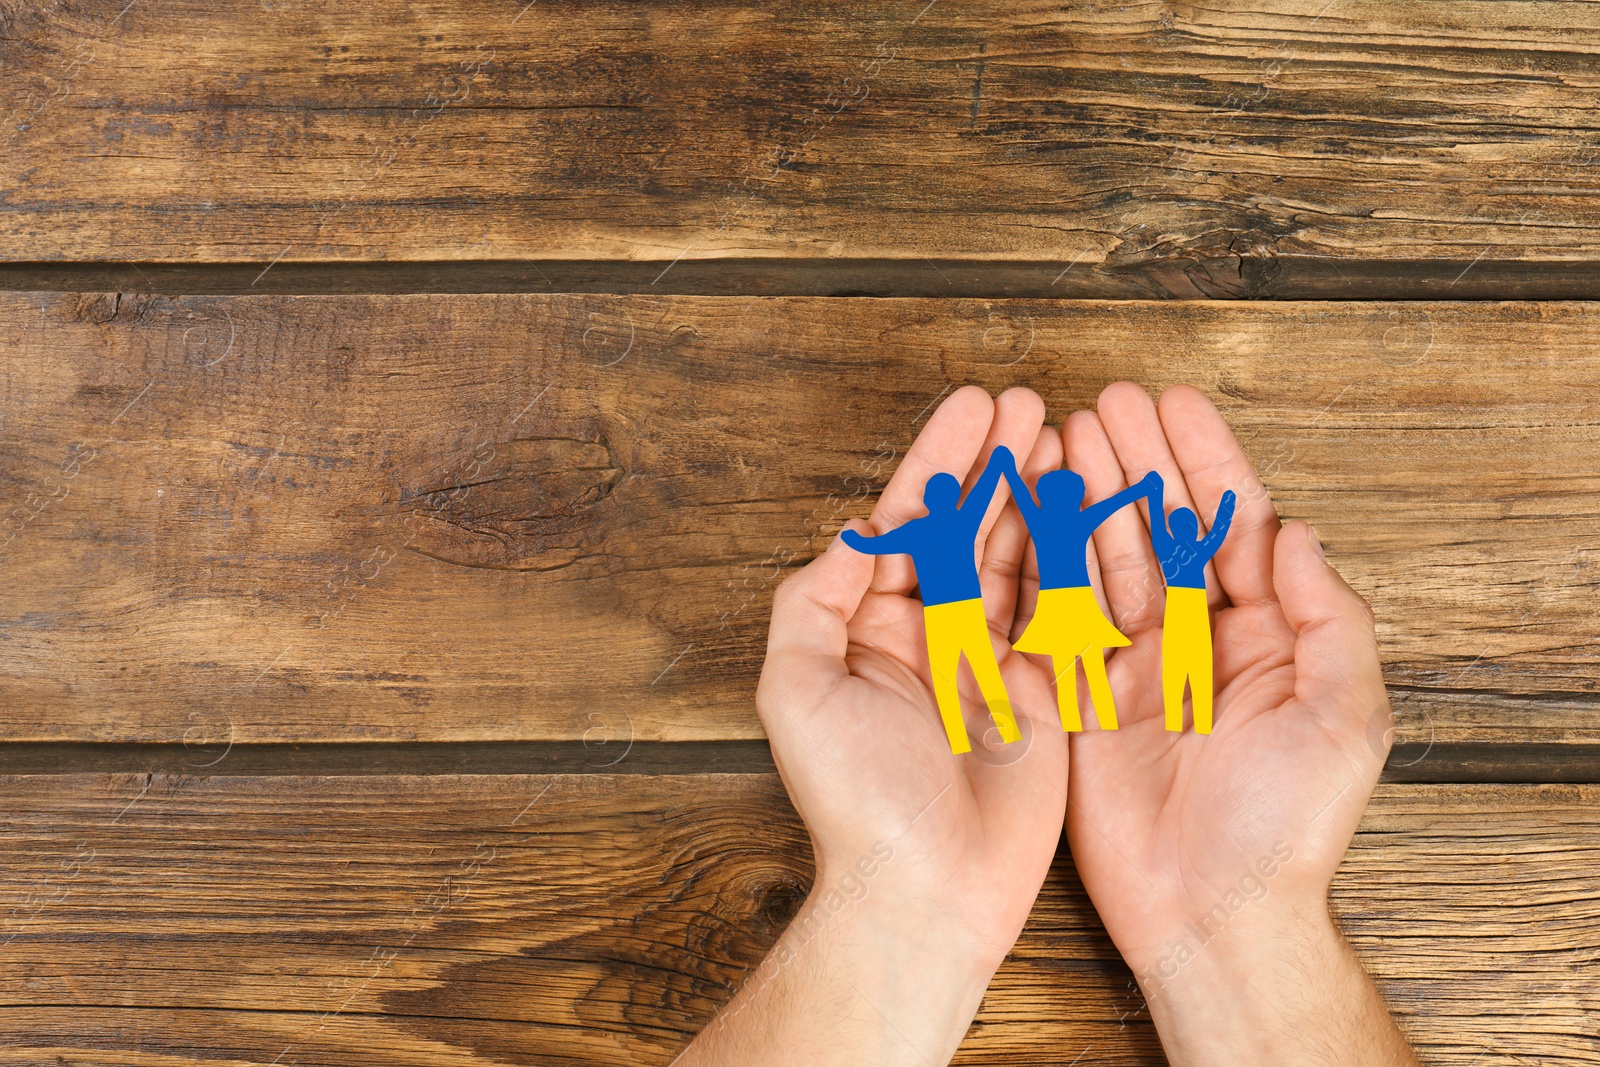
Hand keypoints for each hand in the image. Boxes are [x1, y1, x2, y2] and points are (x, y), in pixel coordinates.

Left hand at [676, 386, 1069, 1065]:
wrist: (927, 888)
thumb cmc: (854, 798)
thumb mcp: (796, 687)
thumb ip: (809, 600)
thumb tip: (845, 533)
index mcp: (866, 627)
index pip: (905, 522)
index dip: (938, 460)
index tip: (973, 407)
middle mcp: (928, 634)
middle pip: (966, 526)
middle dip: (994, 462)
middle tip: (1027, 403)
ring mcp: (988, 657)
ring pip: (1018, 554)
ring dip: (1037, 493)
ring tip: (1062, 432)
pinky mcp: (1043, 686)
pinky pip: (1063, 605)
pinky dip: (1077, 553)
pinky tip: (1090, 503)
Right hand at [1058, 383, 1415, 1064]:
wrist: (1208, 912)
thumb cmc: (1286, 825)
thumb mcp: (1343, 716)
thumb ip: (1332, 619)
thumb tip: (1296, 532)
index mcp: (1267, 634)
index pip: (1233, 524)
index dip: (1205, 459)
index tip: (1174, 402)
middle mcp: (1199, 637)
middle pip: (1163, 525)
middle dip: (1137, 458)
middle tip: (1106, 399)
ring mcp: (1136, 662)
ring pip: (1107, 554)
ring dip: (1088, 491)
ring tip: (1062, 429)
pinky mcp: (1081, 694)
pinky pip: (1062, 610)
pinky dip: (1046, 556)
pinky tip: (1033, 506)